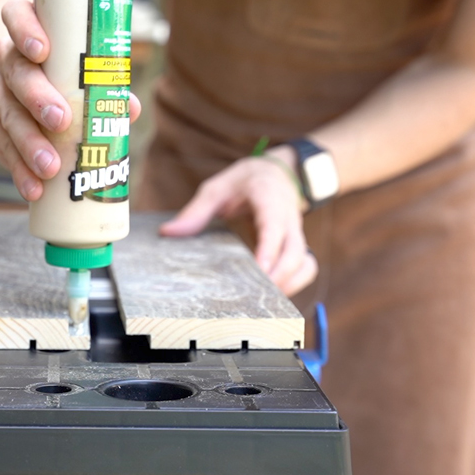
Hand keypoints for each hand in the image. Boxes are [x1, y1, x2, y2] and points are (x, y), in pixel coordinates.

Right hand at [0, 0, 140, 200]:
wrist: (28, 82)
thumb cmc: (68, 69)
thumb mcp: (87, 68)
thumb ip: (107, 84)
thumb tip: (129, 109)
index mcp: (26, 30)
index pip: (16, 15)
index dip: (25, 31)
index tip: (42, 51)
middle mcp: (5, 58)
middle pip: (15, 73)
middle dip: (37, 98)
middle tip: (60, 120)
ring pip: (5, 114)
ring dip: (27, 143)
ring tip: (49, 168)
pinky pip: (0, 146)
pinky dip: (18, 168)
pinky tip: (33, 187)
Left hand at [159, 147, 318, 295]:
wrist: (278, 173)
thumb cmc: (246, 181)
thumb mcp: (217, 187)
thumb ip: (196, 211)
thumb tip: (168, 232)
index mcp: (269, 200)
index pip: (274, 227)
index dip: (268, 250)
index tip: (259, 271)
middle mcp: (288, 219)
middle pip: (295, 253)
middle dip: (279, 277)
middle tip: (253, 296)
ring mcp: (297, 234)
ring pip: (305, 264)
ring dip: (289, 284)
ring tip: (262, 301)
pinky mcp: (297, 246)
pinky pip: (306, 268)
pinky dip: (294, 283)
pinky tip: (271, 294)